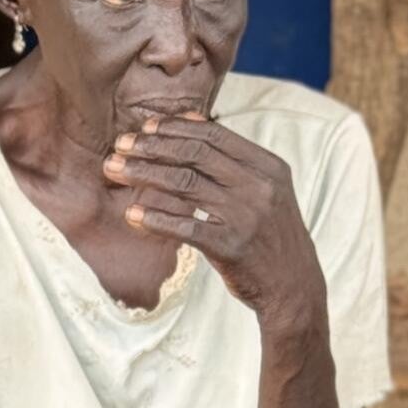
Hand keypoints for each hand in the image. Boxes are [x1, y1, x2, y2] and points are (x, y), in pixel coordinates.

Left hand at [103, 115, 325, 325]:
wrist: (294, 289)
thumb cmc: (271, 237)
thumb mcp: (268, 191)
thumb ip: (234, 161)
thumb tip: (190, 118)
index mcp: (268, 167)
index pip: (213, 134)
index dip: (173, 128)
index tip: (143, 128)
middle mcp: (259, 187)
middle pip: (194, 153)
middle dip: (150, 146)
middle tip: (119, 147)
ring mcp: (247, 216)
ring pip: (183, 184)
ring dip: (142, 174)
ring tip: (113, 171)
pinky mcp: (231, 246)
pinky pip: (183, 226)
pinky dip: (154, 218)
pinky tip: (132, 214)